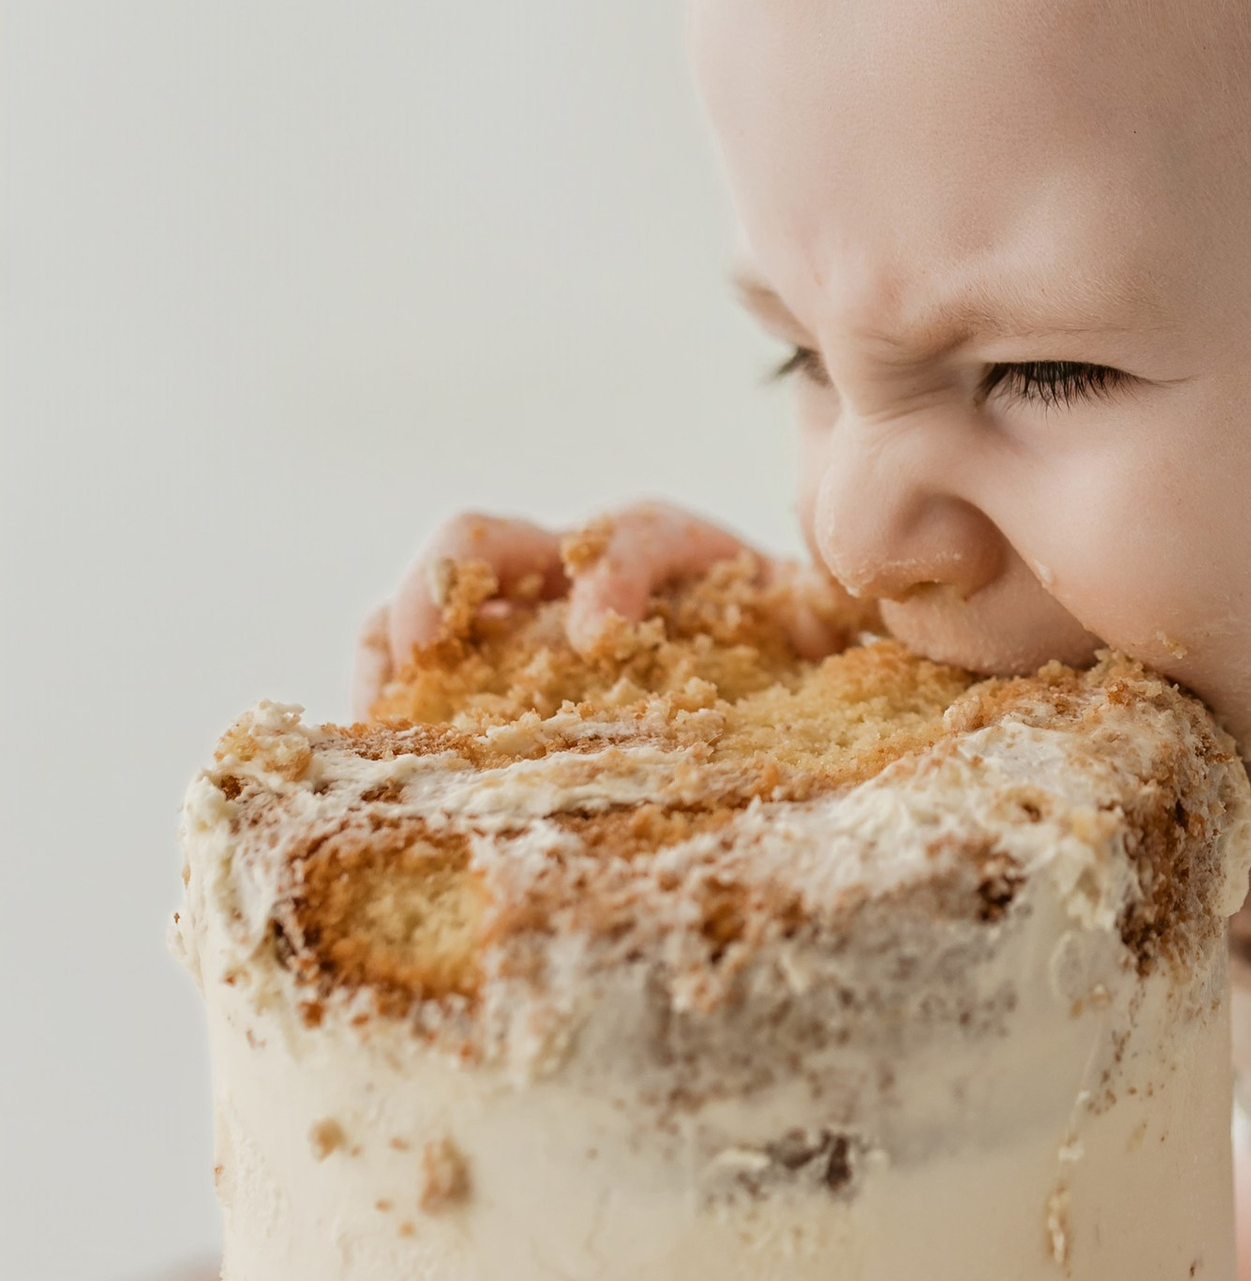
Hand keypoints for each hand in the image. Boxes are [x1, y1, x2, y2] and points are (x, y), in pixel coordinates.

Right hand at [354, 504, 835, 709]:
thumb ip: (839, 615)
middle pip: (496, 537)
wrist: (795, 695)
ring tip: (377, 705)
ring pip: (435, 597)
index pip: (638, 533)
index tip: (599, 636)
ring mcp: (525, 624)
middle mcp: (586, 576)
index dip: (614, 571)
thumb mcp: (833, 633)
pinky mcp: (493, 680)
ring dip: (395, 634)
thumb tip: (846, 613)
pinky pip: (414, 667)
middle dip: (451, 573)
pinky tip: (372, 747)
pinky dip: (384, 694)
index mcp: (681, 558)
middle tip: (426, 645)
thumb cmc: (808, 664)